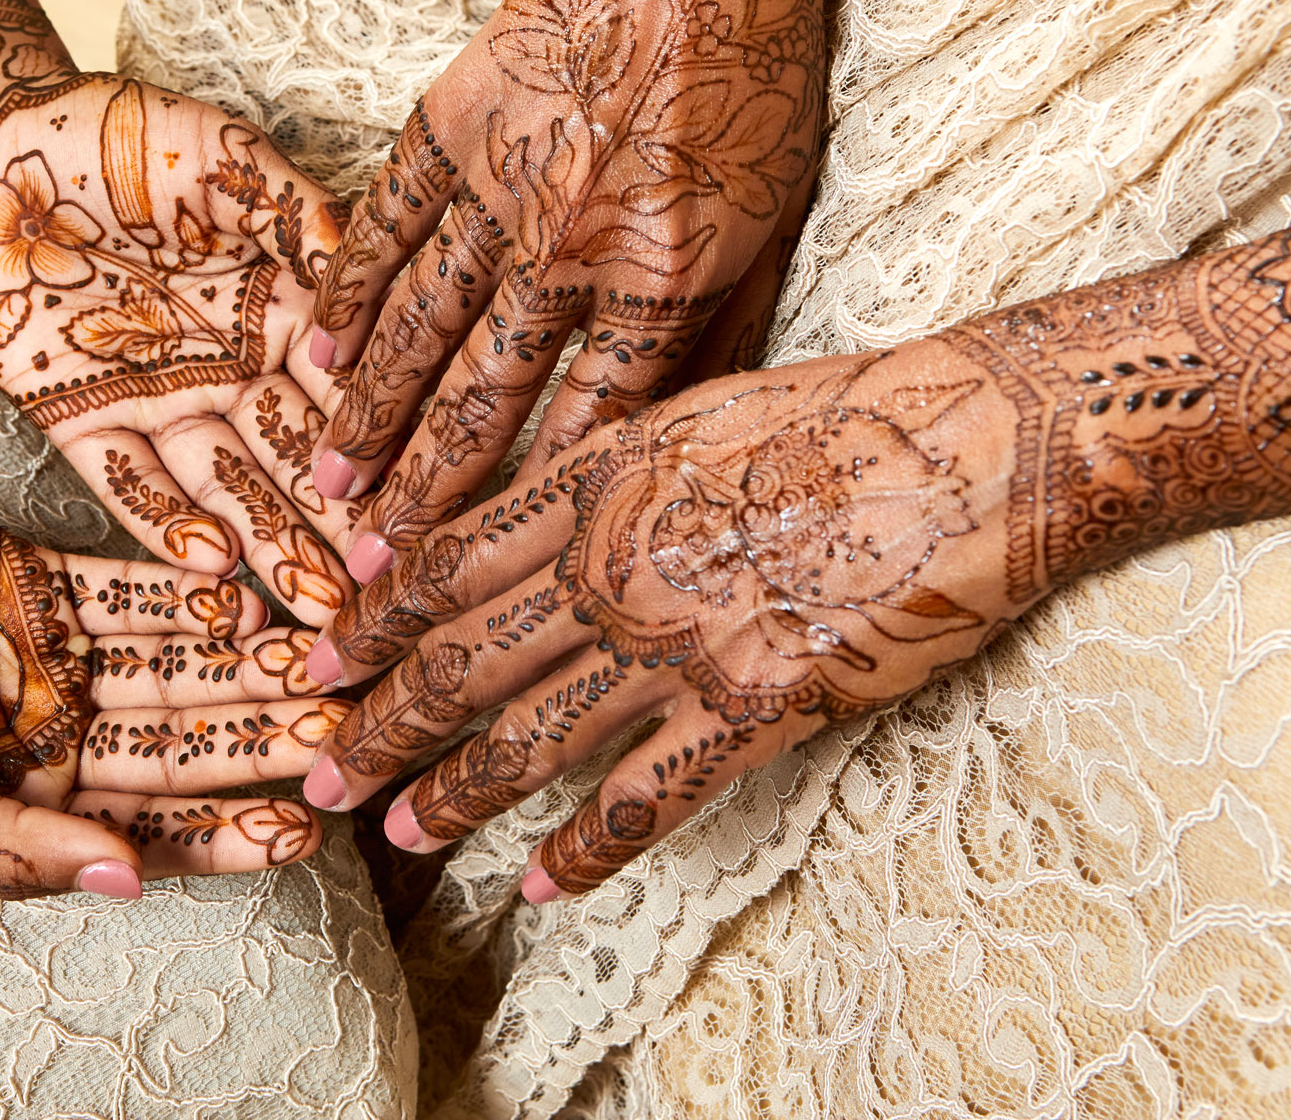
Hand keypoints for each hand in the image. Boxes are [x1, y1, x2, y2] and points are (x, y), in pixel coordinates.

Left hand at [0, 74, 362, 625]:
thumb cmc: (127, 135)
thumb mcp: (232, 163)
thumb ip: (304, 221)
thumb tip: (384, 276)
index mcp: (284, 311)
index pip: (349, 393)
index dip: (387, 450)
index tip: (427, 511)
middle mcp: (233, 370)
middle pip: (297, 461)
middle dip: (340, 531)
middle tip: (385, 599)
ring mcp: (160, 402)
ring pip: (225, 489)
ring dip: (270, 549)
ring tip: (317, 611)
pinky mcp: (80, 421)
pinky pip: (128, 484)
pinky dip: (169, 525)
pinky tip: (215, 570)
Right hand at [0, 484, 345, 896]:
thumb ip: (8, 848)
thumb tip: (126, 884)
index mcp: (24, 804)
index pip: (153, 827)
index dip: (229, 831)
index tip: (306, 831)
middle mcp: (55, 731)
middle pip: (184, 742)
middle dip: (262, 742)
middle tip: (347, 737)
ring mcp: (57, 649)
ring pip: (177, 664)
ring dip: (249, 667)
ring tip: (326, 666)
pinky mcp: (48, 573)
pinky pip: (136, 586)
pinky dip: (194, 593)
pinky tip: (258, 597)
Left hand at [300, 219, 1290, 899]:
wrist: (973, 444)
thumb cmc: (841, 412)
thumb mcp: (695, 404)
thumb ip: (600, 459)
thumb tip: (522, 503)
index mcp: (598, 479)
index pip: (449, 561)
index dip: (375, 620)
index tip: (322, 660)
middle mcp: (617, 562)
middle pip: (463, 657)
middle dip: (379, 721)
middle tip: (317, 770)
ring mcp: (682, 639)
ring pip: (531, 733)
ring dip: (454, 790)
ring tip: (396, 830)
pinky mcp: (756, 706)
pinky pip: (645, 796)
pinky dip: (584, 848)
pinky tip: (537, 886)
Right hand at [306, 0, 829, 577]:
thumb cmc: (752, 79)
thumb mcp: (777, 217)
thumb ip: (726, 331)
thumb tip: (680, 435)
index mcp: (662, 277)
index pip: (583, 424)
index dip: (524, 508)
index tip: (475, 568)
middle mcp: (568, 249)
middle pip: (483, 399)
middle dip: (425, 492)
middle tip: (374, 564)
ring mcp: (498, 189)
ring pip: (419, 328)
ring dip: (370, 416)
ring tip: (329, 483)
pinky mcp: (450, 131)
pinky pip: (384, 230)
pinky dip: (345, 295)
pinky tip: (313, 356)